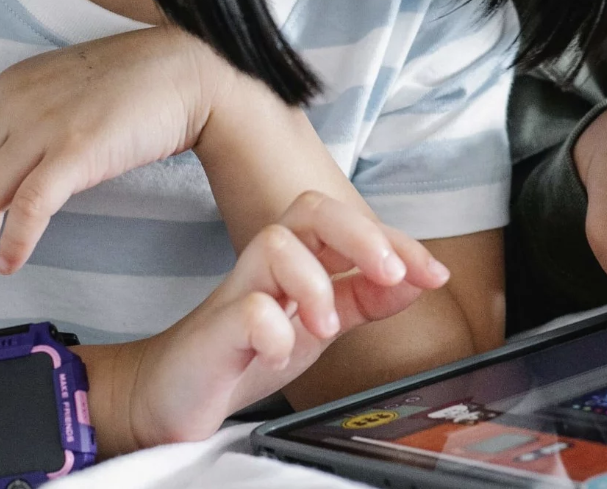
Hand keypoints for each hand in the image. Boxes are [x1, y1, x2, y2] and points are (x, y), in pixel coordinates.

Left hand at [0, 25, 230, 283]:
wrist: (188, 72)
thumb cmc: (134, 84)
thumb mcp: (61, 87)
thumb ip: (25, 114)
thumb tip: (0, 165)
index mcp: (7, 88)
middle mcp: (15, 104)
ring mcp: (44, 125)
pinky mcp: (77, 150)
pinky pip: (28, 205)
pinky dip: (13, 241)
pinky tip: (13, 262)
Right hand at [117, 190, 449, 447]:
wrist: (171, 397)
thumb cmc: (243, 352)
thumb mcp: (321, 325)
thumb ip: (365, 298)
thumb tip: (421, 278)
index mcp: (298, 259)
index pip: (350, 224)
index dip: (397, 241)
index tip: (435, 273)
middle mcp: (267, 265)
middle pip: (312, 210)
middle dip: (362, 236)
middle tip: (392, 275)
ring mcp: (237, 293)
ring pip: (276, 243)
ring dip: (315, 283)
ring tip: (328, 328)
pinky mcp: (212, 331)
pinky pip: (245, 309)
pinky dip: (273, 329)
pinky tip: (283, 352)